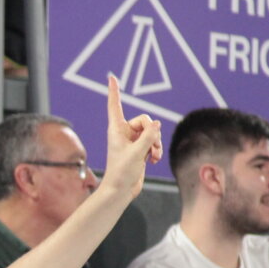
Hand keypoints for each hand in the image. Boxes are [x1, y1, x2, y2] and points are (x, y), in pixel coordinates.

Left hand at [102, 75, 162, 198]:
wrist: (120, 190)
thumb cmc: (122, 172)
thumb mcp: (137, 152)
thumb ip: (149, 136)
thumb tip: (157, 124)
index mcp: (116, 129)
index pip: (115, 106)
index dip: (114, 92)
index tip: (111, 77)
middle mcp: (123, 133)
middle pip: (145, 120)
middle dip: (152, 133)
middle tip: (151, 148)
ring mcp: (132, 141)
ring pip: (151, 132)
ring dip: (156, 143)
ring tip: (152, 156)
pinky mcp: (139, 149)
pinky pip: (153, 142)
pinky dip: (156, 149)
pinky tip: (153, 160)